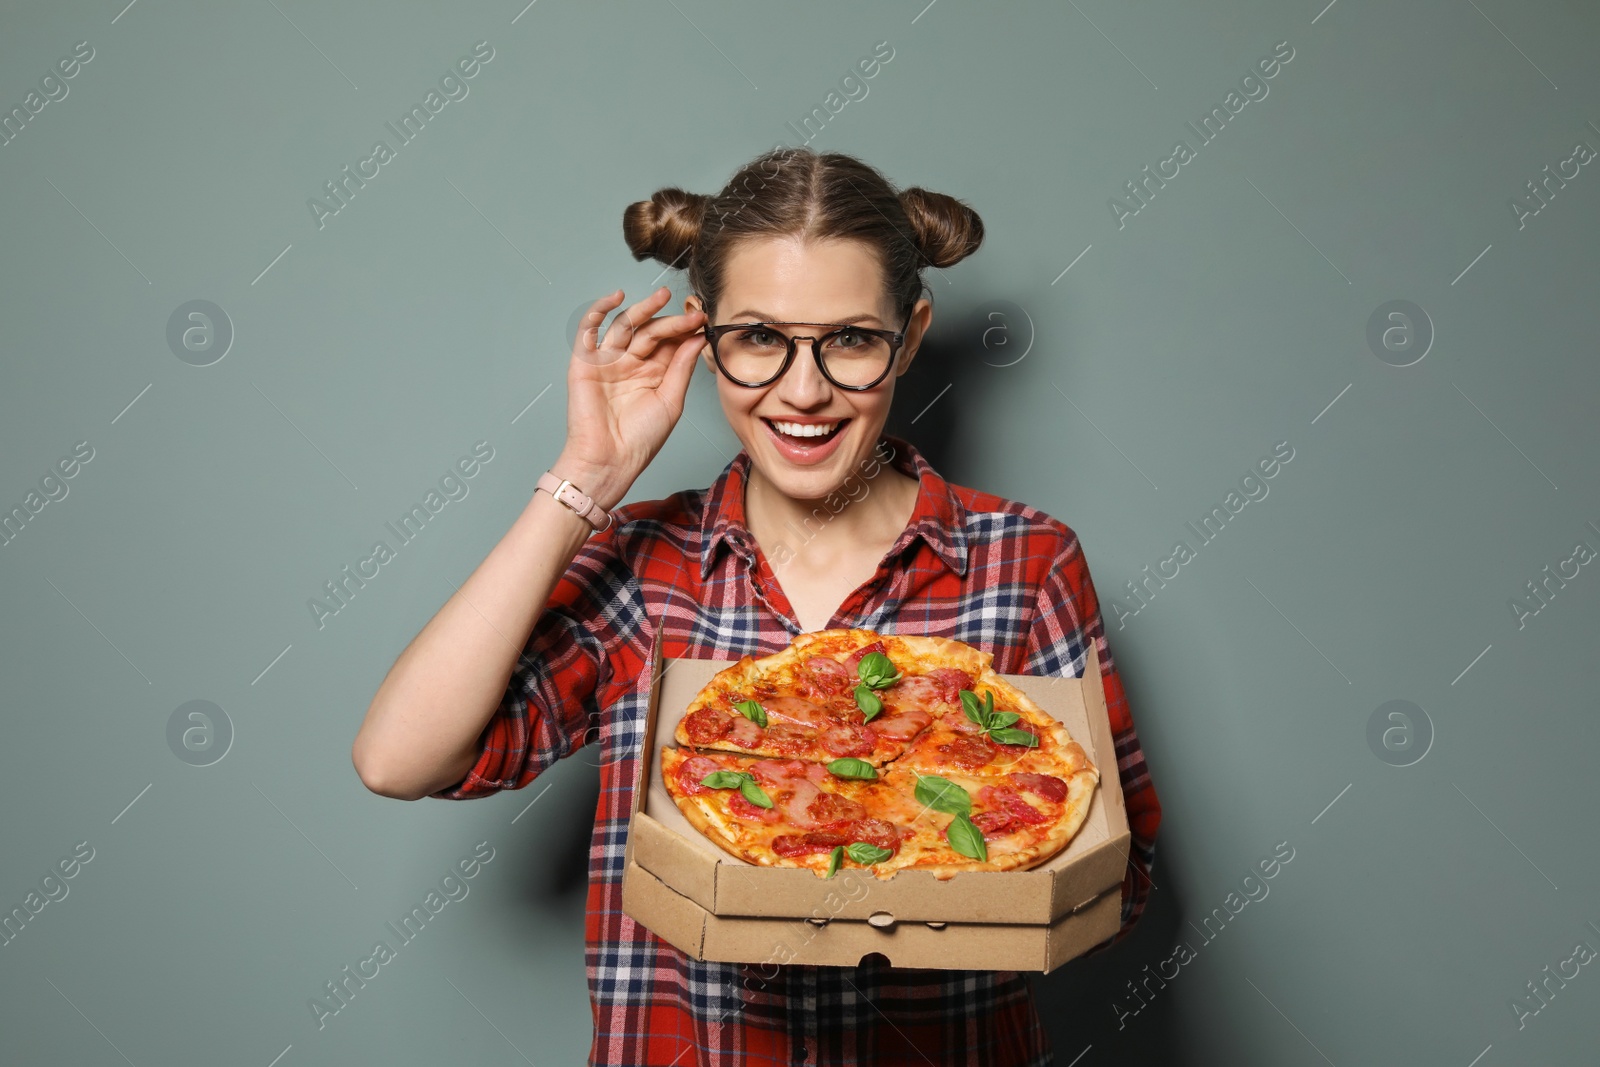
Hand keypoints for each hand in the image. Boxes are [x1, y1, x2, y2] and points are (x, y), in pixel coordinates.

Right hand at [554, 287, 706, 509]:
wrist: (609, 461)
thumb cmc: (640, 440)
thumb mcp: (671, 401)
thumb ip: (681, 367)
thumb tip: (697, 338)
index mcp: (653, 375)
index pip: (670, 343)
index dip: (685, 330)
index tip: (702, 320)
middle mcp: (631, 365)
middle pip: (651, 332)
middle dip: (671, 321)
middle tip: (690, 312)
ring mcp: (608, 361)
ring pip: (626, 326)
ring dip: (644, 309)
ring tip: (663, 297)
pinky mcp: (586, 362)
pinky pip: (590, 330)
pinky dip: (600, 310)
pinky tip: (618, 298)